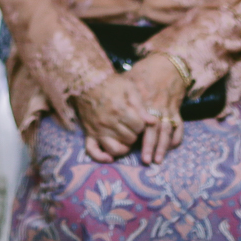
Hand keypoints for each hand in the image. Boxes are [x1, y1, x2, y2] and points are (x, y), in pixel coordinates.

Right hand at [71, 58, 185, 163]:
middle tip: (133, 126)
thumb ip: (141, 106)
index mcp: (120, 110)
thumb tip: (153, 122)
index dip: (142, 124)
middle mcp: (108, 123)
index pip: (138, 127)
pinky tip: (110, 158)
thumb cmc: (111, 84)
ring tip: (126, 139)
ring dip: (124, 146)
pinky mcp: (89, 134)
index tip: (140, 119)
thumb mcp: (129, 88)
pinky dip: (101, 157)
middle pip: (130, 139)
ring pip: (115, 149)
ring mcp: (97, 130)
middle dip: (135, 134)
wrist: (87, 82)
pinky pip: (93, 151)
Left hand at [121, 55, 187, 164]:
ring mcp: (168, 107)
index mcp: (143, 101)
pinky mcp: (177, 108)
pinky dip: (177, 136)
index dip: (136, 136)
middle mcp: (156, 106)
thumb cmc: (145, 72)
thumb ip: (122, 97)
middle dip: (151, 146)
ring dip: (163, 146)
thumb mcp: (130, 80)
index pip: (140, 122)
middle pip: (155, 130)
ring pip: (167, 130)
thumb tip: (109, 109)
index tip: (130, 149)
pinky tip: (172, 146)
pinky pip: (179, 124)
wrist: (167, 63)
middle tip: (146, 160)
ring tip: (158, 159)